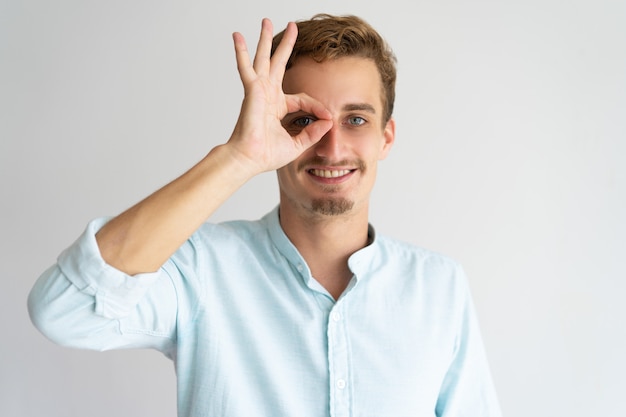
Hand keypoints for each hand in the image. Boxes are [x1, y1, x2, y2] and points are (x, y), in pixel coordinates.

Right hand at [227, 18, 331, 174]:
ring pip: (263, 58)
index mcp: (277, 108)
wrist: (250, 159)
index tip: (327, 117)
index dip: (317, 107)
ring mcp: (259, 90)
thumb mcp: (297, 144)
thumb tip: (329, 121)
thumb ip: (313, 132)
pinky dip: (241, 51)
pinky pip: (245, 66)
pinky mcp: (252, 90)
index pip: (302, 99)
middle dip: (286, 46)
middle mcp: (268, 95)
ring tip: (266, 21)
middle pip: (279, 64)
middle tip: (293, 27)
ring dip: (265, 39)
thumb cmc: (266, 155)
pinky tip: (237, 36)